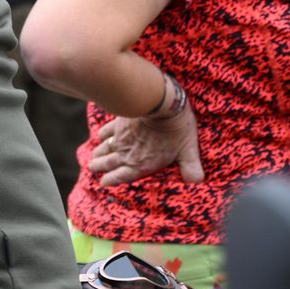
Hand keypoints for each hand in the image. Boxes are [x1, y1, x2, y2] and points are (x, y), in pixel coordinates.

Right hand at [87, 104, 203, 185]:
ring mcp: (120, 138)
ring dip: (97, 155)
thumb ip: (191, 168)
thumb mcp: (188, 151)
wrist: (162, 105)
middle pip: (107, 163)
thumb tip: (197, 181)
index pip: (120, 177)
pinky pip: (106, 131)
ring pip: (103, 149)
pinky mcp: (118, 123)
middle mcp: (126, 154)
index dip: (110, 180)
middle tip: (92, 169)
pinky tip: (99, 136)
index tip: (103, 183)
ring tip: (92, 158)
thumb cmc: (177, 130)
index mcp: (140, 165)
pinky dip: (101, 135)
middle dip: (98, 168)